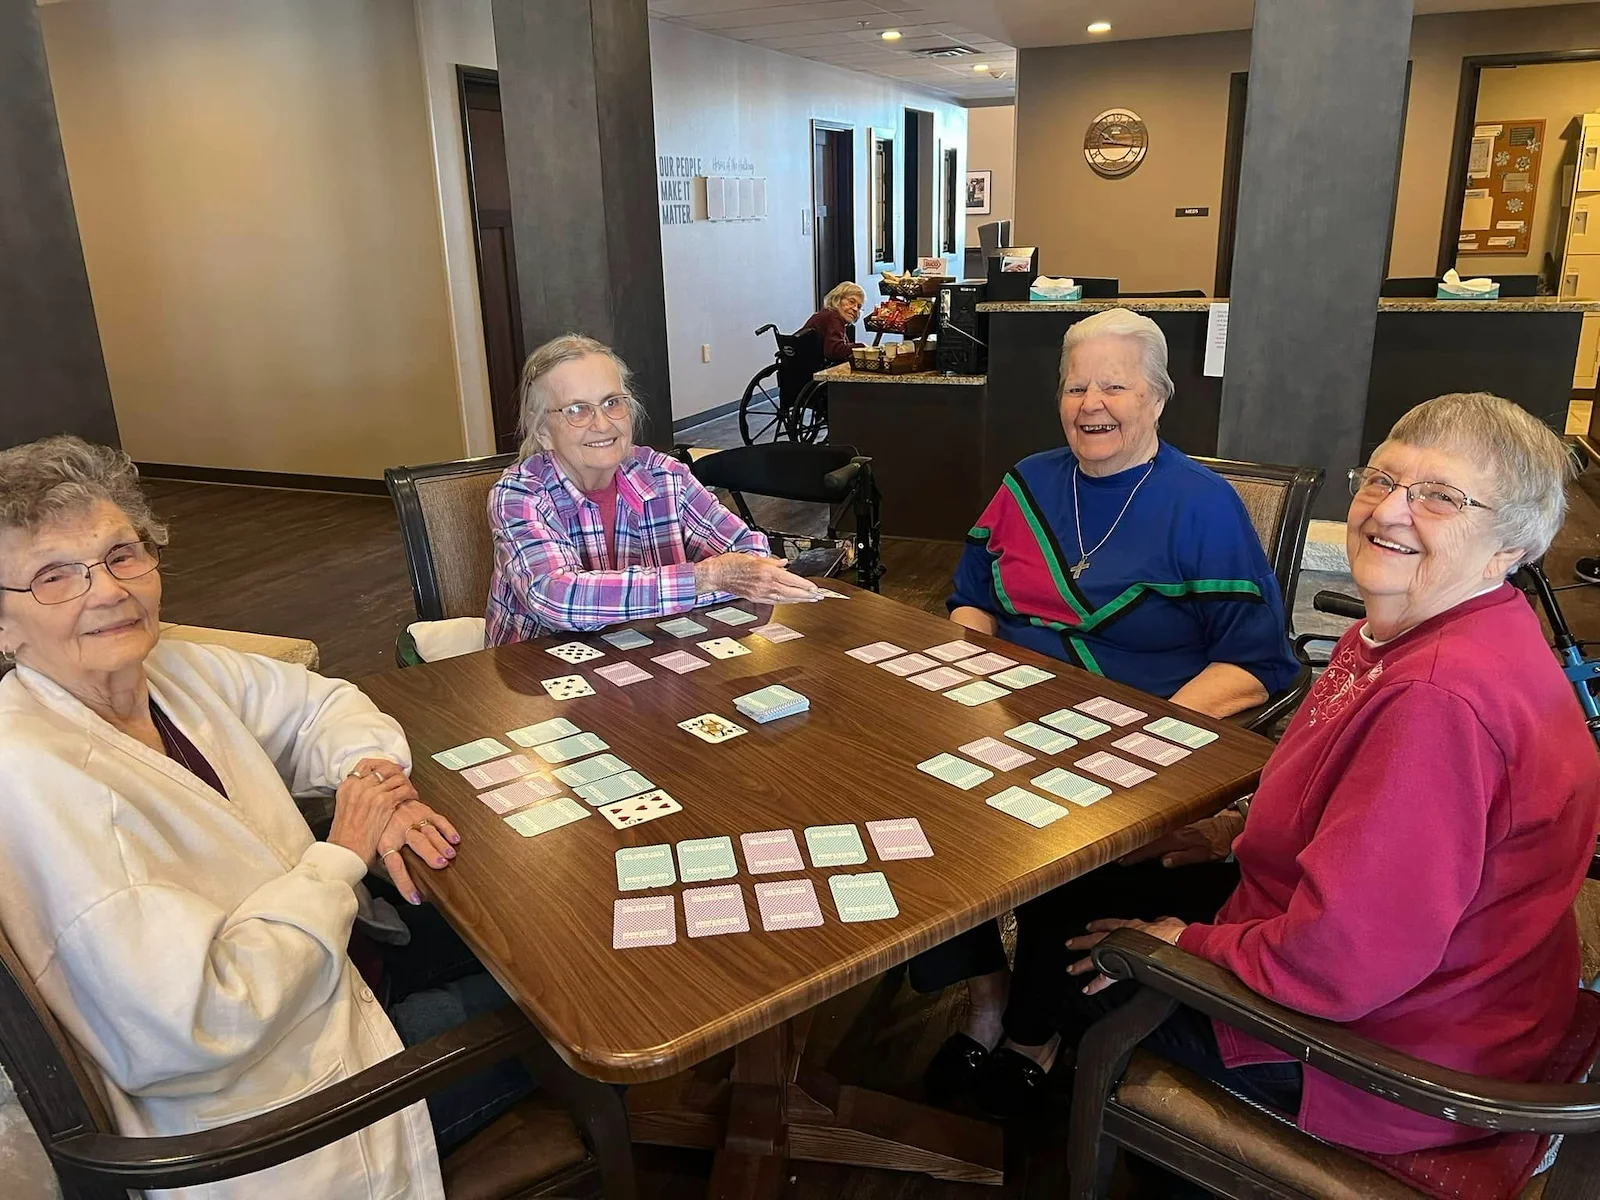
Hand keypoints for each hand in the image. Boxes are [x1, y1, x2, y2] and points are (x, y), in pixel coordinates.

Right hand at [327, 760, 413, 866]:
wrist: (346, 851)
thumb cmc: (346, 836)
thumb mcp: (344, 808)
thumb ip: (356, 795)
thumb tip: (369, 790)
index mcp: (348, 786)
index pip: (366, 764)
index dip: (381, 764)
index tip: (389, 768)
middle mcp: (359, 786)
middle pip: (384, 768)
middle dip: (396, 772)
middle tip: (402, 777)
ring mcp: (372, 793)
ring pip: (396, 777)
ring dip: (405, 782)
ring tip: (408, 789)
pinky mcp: (384, 802)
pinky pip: (403, 790)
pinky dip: (411, 792)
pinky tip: (412, 797)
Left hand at [375, 799, 460, 905]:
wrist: (378, 795)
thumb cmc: (378, 826)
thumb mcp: (373, 846)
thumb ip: (381, 863)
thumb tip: (389, 884)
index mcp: (386, 842)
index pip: (396, 867)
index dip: (405, 883)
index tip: (415, 898)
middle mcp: (400, 830)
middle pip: (417, 844)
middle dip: (429, 854)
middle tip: (440, 864)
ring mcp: (413, 819)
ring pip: (429, 832)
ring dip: (440, 843)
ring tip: (450, 854)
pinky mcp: (423, 810)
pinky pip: (438, 819)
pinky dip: (447, 828)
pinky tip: (455, 838)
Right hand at [696, 554, 821, 603]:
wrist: (717, 574)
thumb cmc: (731, 563)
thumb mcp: (754, 556)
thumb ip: (771, 561)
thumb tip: (784, 563)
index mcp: (766, 572)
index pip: (791, 580)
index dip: (805, 585)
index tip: (814, 588)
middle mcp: (765, 584)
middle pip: (791, 592)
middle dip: (806, 595)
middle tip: (818, 597)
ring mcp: (760, 593)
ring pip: (785, 599)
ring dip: (798, 600)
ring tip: (809, 600)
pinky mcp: (756, 598)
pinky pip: (775, 601)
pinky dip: (786, 601)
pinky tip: (791, 601)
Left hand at [1066, 917, 1186, 994]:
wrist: (1176, 941)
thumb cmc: (1174, 932)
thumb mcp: (1167, 922)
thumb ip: (1160, 921)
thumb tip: (1160, 921)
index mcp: (1132, 926)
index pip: (1111, 924)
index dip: (1099, 925)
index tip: (1088, 927)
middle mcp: (1121, 937)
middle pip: (1096, 939)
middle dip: (1082, 942)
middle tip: (1069, 944)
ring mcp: (1120, 951)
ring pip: (1096, 957)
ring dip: (1082, 964)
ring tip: (1070, 969)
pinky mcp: (1123, 965)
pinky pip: (1106, 977)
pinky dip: (1096, 984)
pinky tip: (1087, 989)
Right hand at [1118, 810, 1243, 868]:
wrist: (1229, 827)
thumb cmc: (1217, 843)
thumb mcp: (1203, 855)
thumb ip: (1183, 857)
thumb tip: (1163, 862)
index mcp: (1176, 840)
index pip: (1149, 850)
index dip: (1133, 856)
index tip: (1119, 860)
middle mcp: (1172, 832)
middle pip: (1145, 841)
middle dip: (1128, 847)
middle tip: (1112, 854)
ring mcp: (1173, 827)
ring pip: (1149, 835)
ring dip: (1135, 842)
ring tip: (1121, 848)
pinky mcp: (1176, 825)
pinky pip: (1156, 832)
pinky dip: (1145, 837)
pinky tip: (1140, 839)